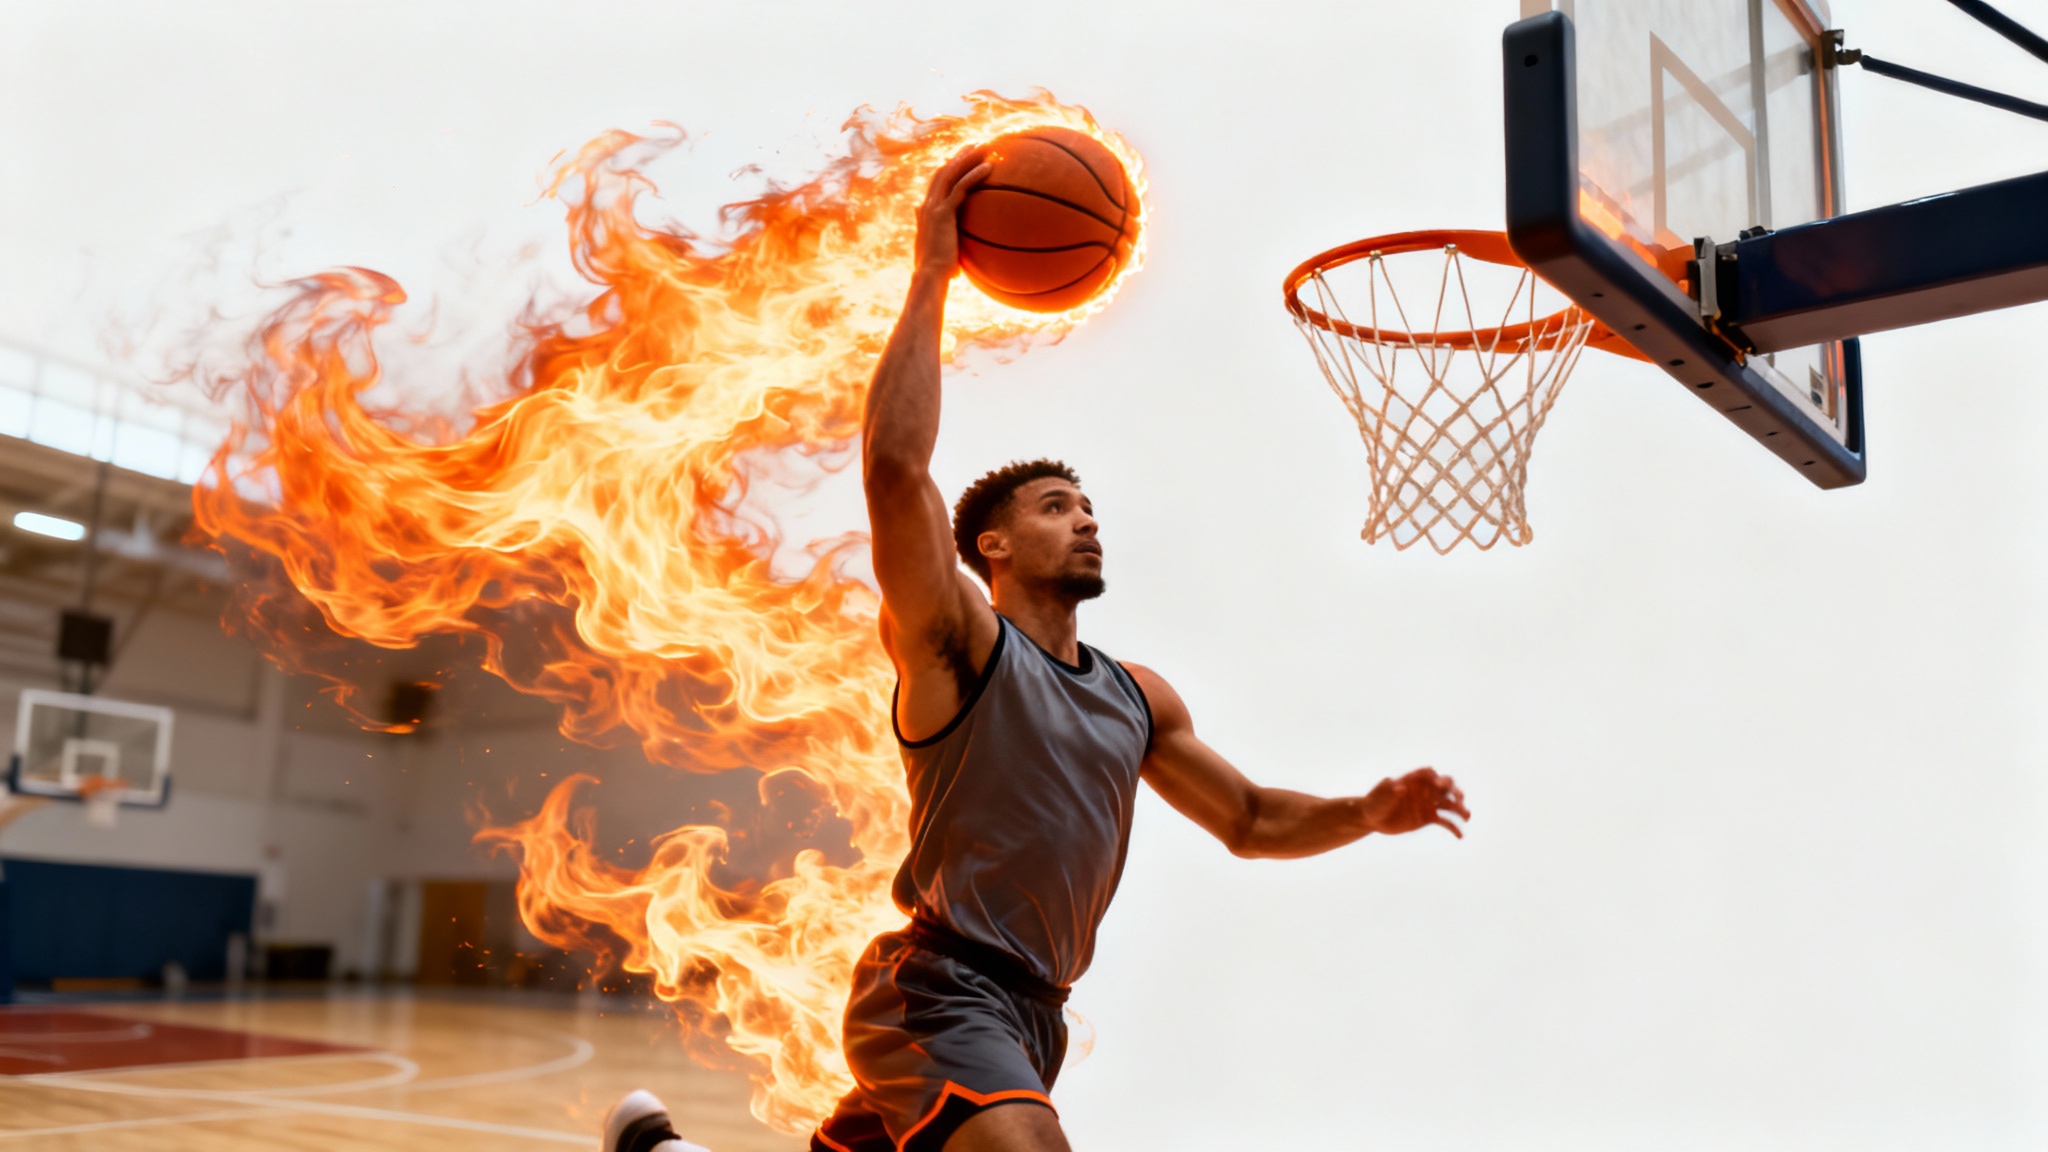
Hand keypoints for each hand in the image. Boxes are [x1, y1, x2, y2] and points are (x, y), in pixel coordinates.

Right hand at [913, 148, 990, 276]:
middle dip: (960, 156)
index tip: (964, 159)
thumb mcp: (936, 248)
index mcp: (927, 212)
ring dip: (968, 158)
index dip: (950, 168)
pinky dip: (974, 175)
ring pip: (951, 174)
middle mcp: (928, 205)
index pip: (937, 183)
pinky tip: (989, 167)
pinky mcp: (943, 213)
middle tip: (976, 145)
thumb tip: (930, 224)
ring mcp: (934, 207)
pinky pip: (960, 188)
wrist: (931, 277)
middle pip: (944, 171)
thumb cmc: (938, 270)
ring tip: (986, 147)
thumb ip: (935, 232)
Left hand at [1357, 768, 1468, 838]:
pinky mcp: (1428, 818)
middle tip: (1459, 798)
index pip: (1429, 774)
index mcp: (1413, 780)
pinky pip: (1444, 822)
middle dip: (1454, 791)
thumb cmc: (1374, 801)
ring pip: (1449, 804)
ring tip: (1467, 817)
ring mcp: (1428, 804)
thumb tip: (1401, 787)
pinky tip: (1460, 836)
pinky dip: (1453, 828)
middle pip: (1445, 788)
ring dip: (1460, 809)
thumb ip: (1390, 790)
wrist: (1371, 818)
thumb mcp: (1379, 795)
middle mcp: (1424, 791)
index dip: (1436, 777)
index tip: (1438, 784)